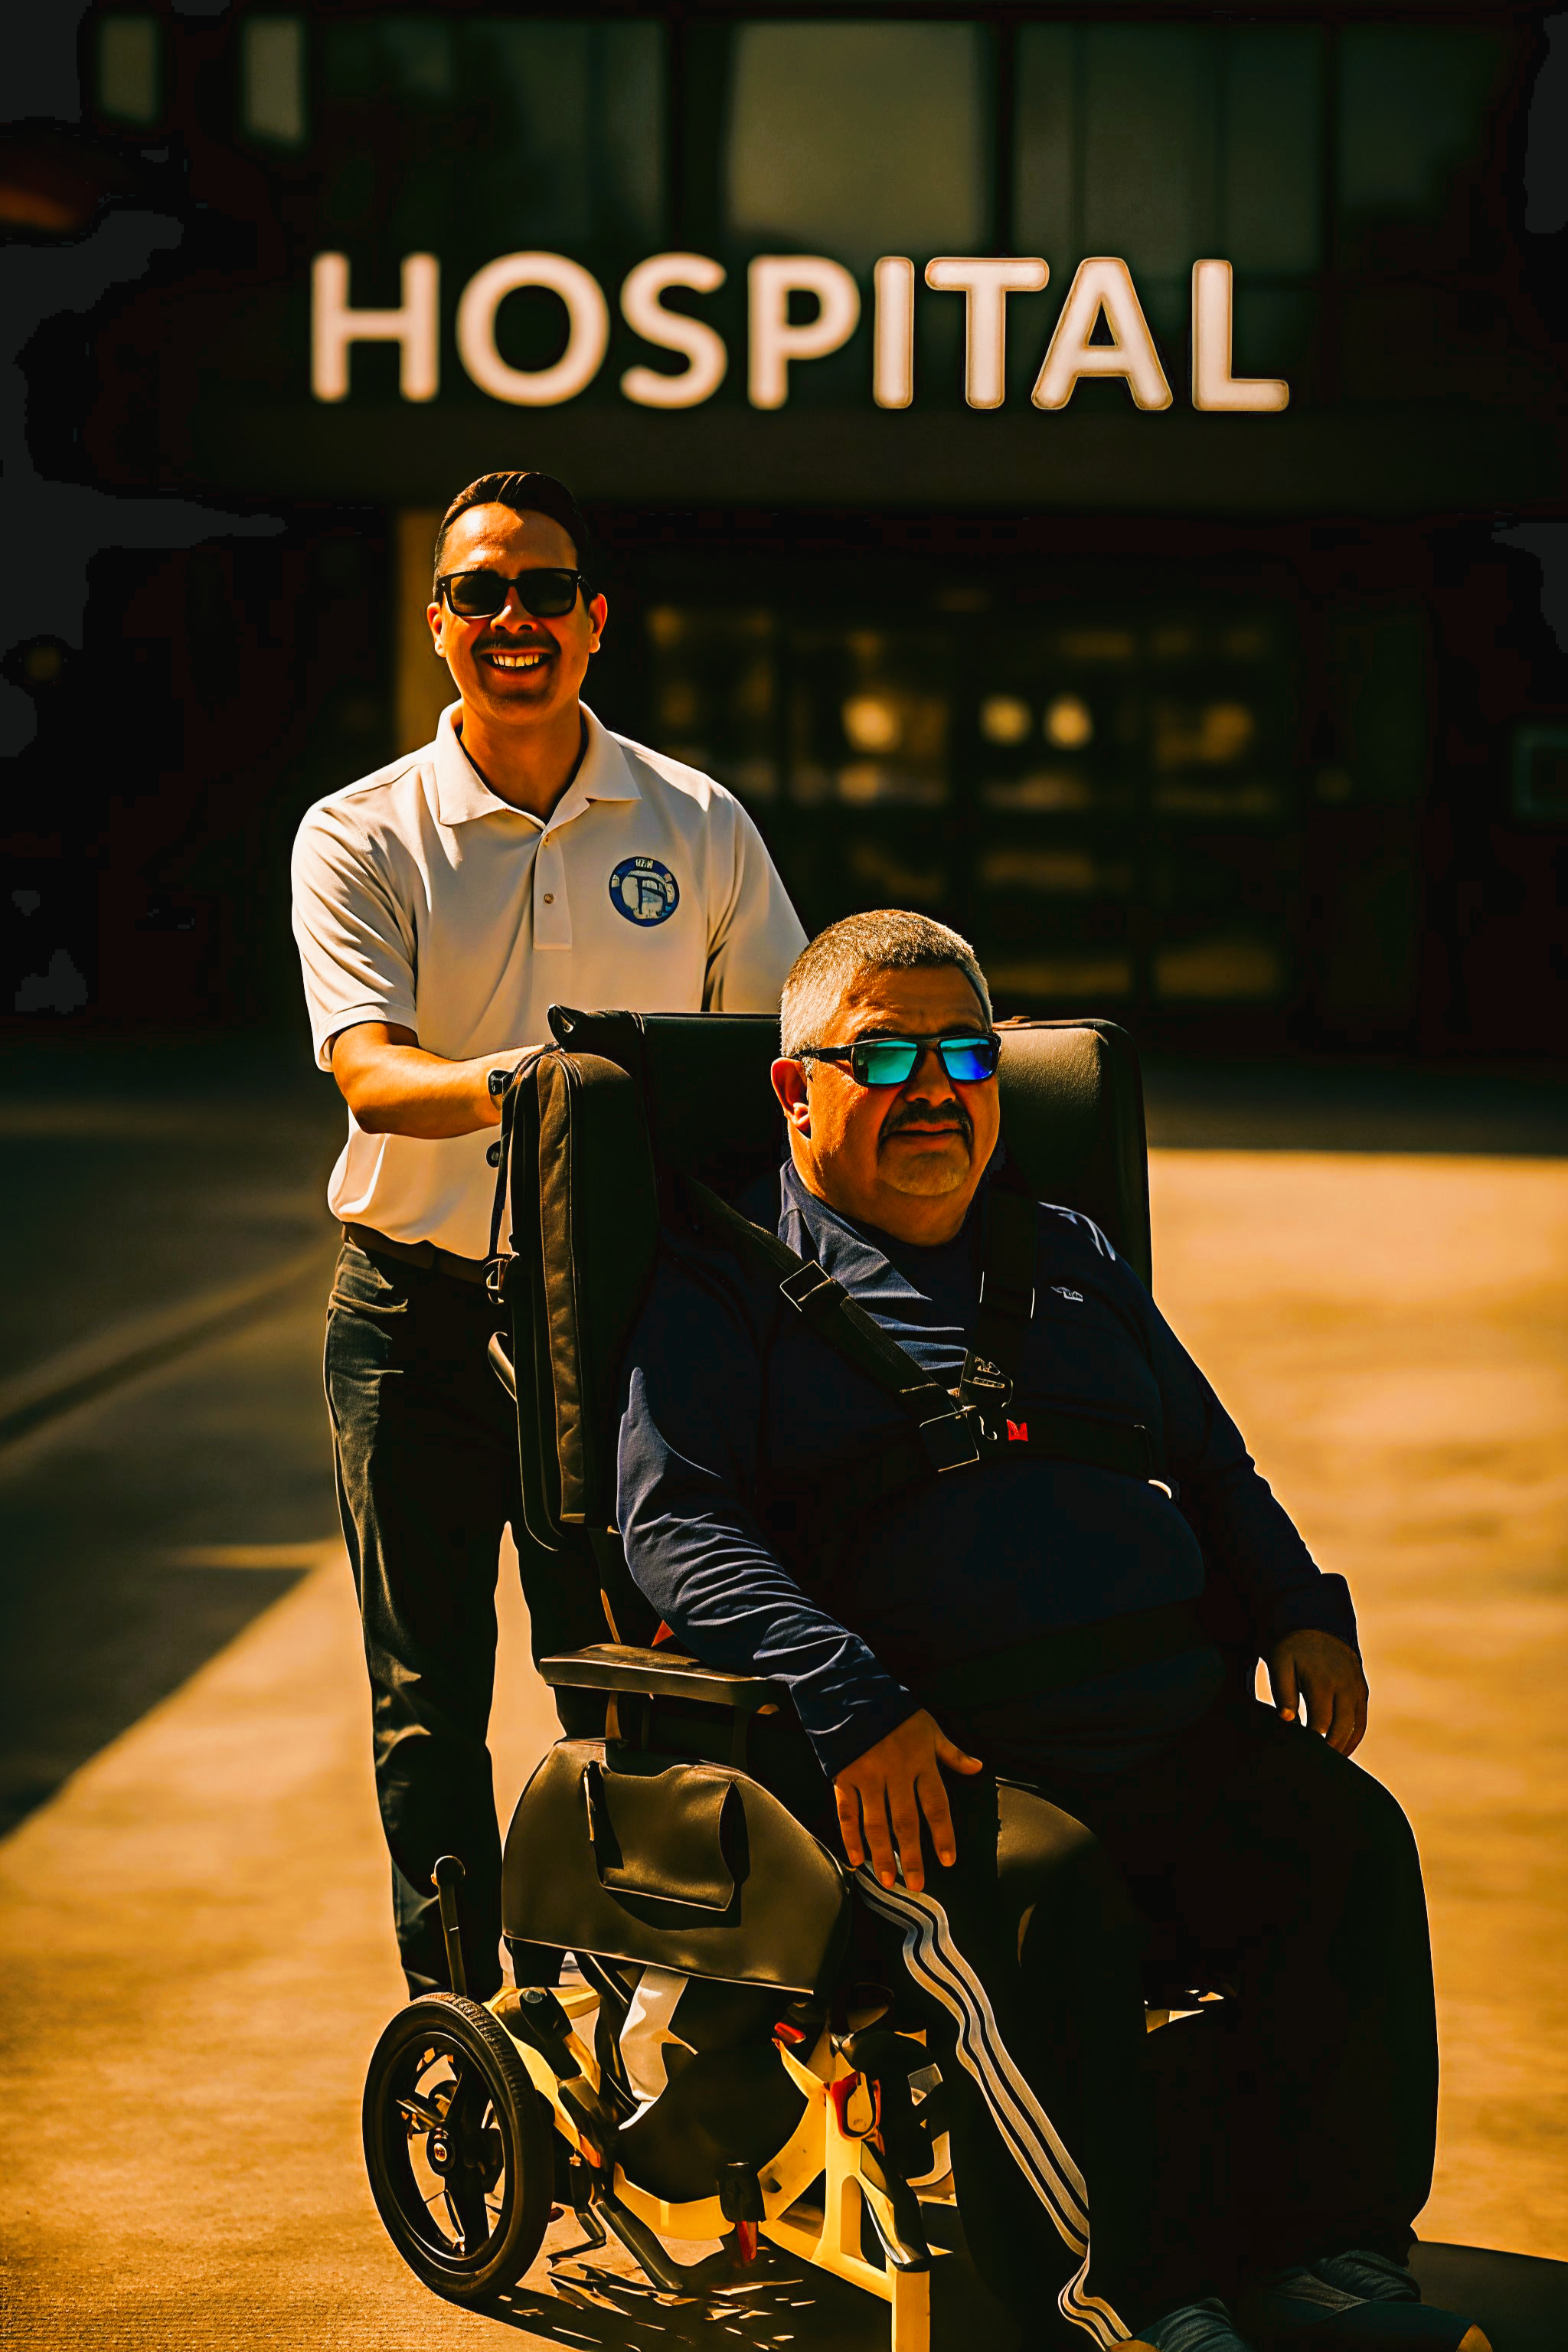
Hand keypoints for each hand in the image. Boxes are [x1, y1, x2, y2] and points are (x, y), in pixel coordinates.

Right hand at [833, 1710, 983, 1892]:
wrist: (851, 1691)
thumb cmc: (894, 1711)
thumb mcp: (929, 1727)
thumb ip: (952, 1752)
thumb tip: (978, 1767)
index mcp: (920, 1761)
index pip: (936, 1805)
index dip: (943, 1834)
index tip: (948, 1860)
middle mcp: (895, 1772)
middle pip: (906, 1821)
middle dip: (912, 1856)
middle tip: (917, 1884)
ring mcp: (867, 1776)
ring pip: (876, 1823)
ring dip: (883, 1854)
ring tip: (888, 1880)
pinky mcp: (843, 1776)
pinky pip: (847, 1813)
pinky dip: (850, 1838)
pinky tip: (857, 1859)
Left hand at [1267, 1628, 1367, 1755]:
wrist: (1316, 1622)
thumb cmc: (1292, 1647)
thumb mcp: (1280, 1663)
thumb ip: (1283, 1692)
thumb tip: (1288, 1720)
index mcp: (1323, 1681)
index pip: (1321, 1722)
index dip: (1312, 1742)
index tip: (1300, 1754)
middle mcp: (1345, 1686)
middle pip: (1341, 1729)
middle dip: (1329, 1749)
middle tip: (1314, 1766)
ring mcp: (1356, 1688)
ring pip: (1355, 1728)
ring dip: (1343, 1747)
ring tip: (1327, 1764)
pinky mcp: (1361, 1690)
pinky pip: (1361, 1720)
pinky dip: (1353, 1737)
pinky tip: (1341, 1750)